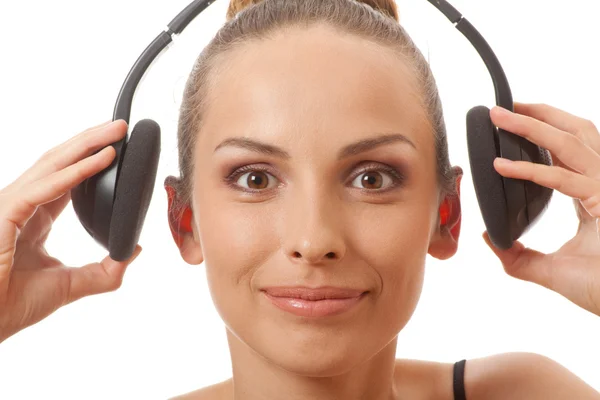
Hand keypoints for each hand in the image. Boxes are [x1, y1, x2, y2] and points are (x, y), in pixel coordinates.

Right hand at [0, 120, 141, 342]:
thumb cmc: (13, 305)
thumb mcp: (71, 283)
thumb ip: (104, 269)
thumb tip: (133, 249)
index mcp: (33, 217)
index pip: (64, 178)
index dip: (89, 160)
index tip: (116, 147)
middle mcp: (21, 204)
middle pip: (59, 162)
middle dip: (91, 141)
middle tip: (120, 126)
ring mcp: (11, 205)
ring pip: (53, 164)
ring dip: (87, 144)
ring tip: (116, 130)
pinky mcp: (6, 211)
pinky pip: (47, 186)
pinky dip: (78, 171)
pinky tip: (104, 159)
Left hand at [482, 102, 599, 316]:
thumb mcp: (549, 270)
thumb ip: (518, 255)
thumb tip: (488, 239)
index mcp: (593, 194)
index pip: (568, 152)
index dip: (543, 132)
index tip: (513, 123)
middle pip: (575, 134)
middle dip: (538, 115)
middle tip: (502, 108)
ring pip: (570, 143)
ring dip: (531, 126)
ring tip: (499, 116)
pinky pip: (563, 179)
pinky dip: (530, 170)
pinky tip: (500, 166)